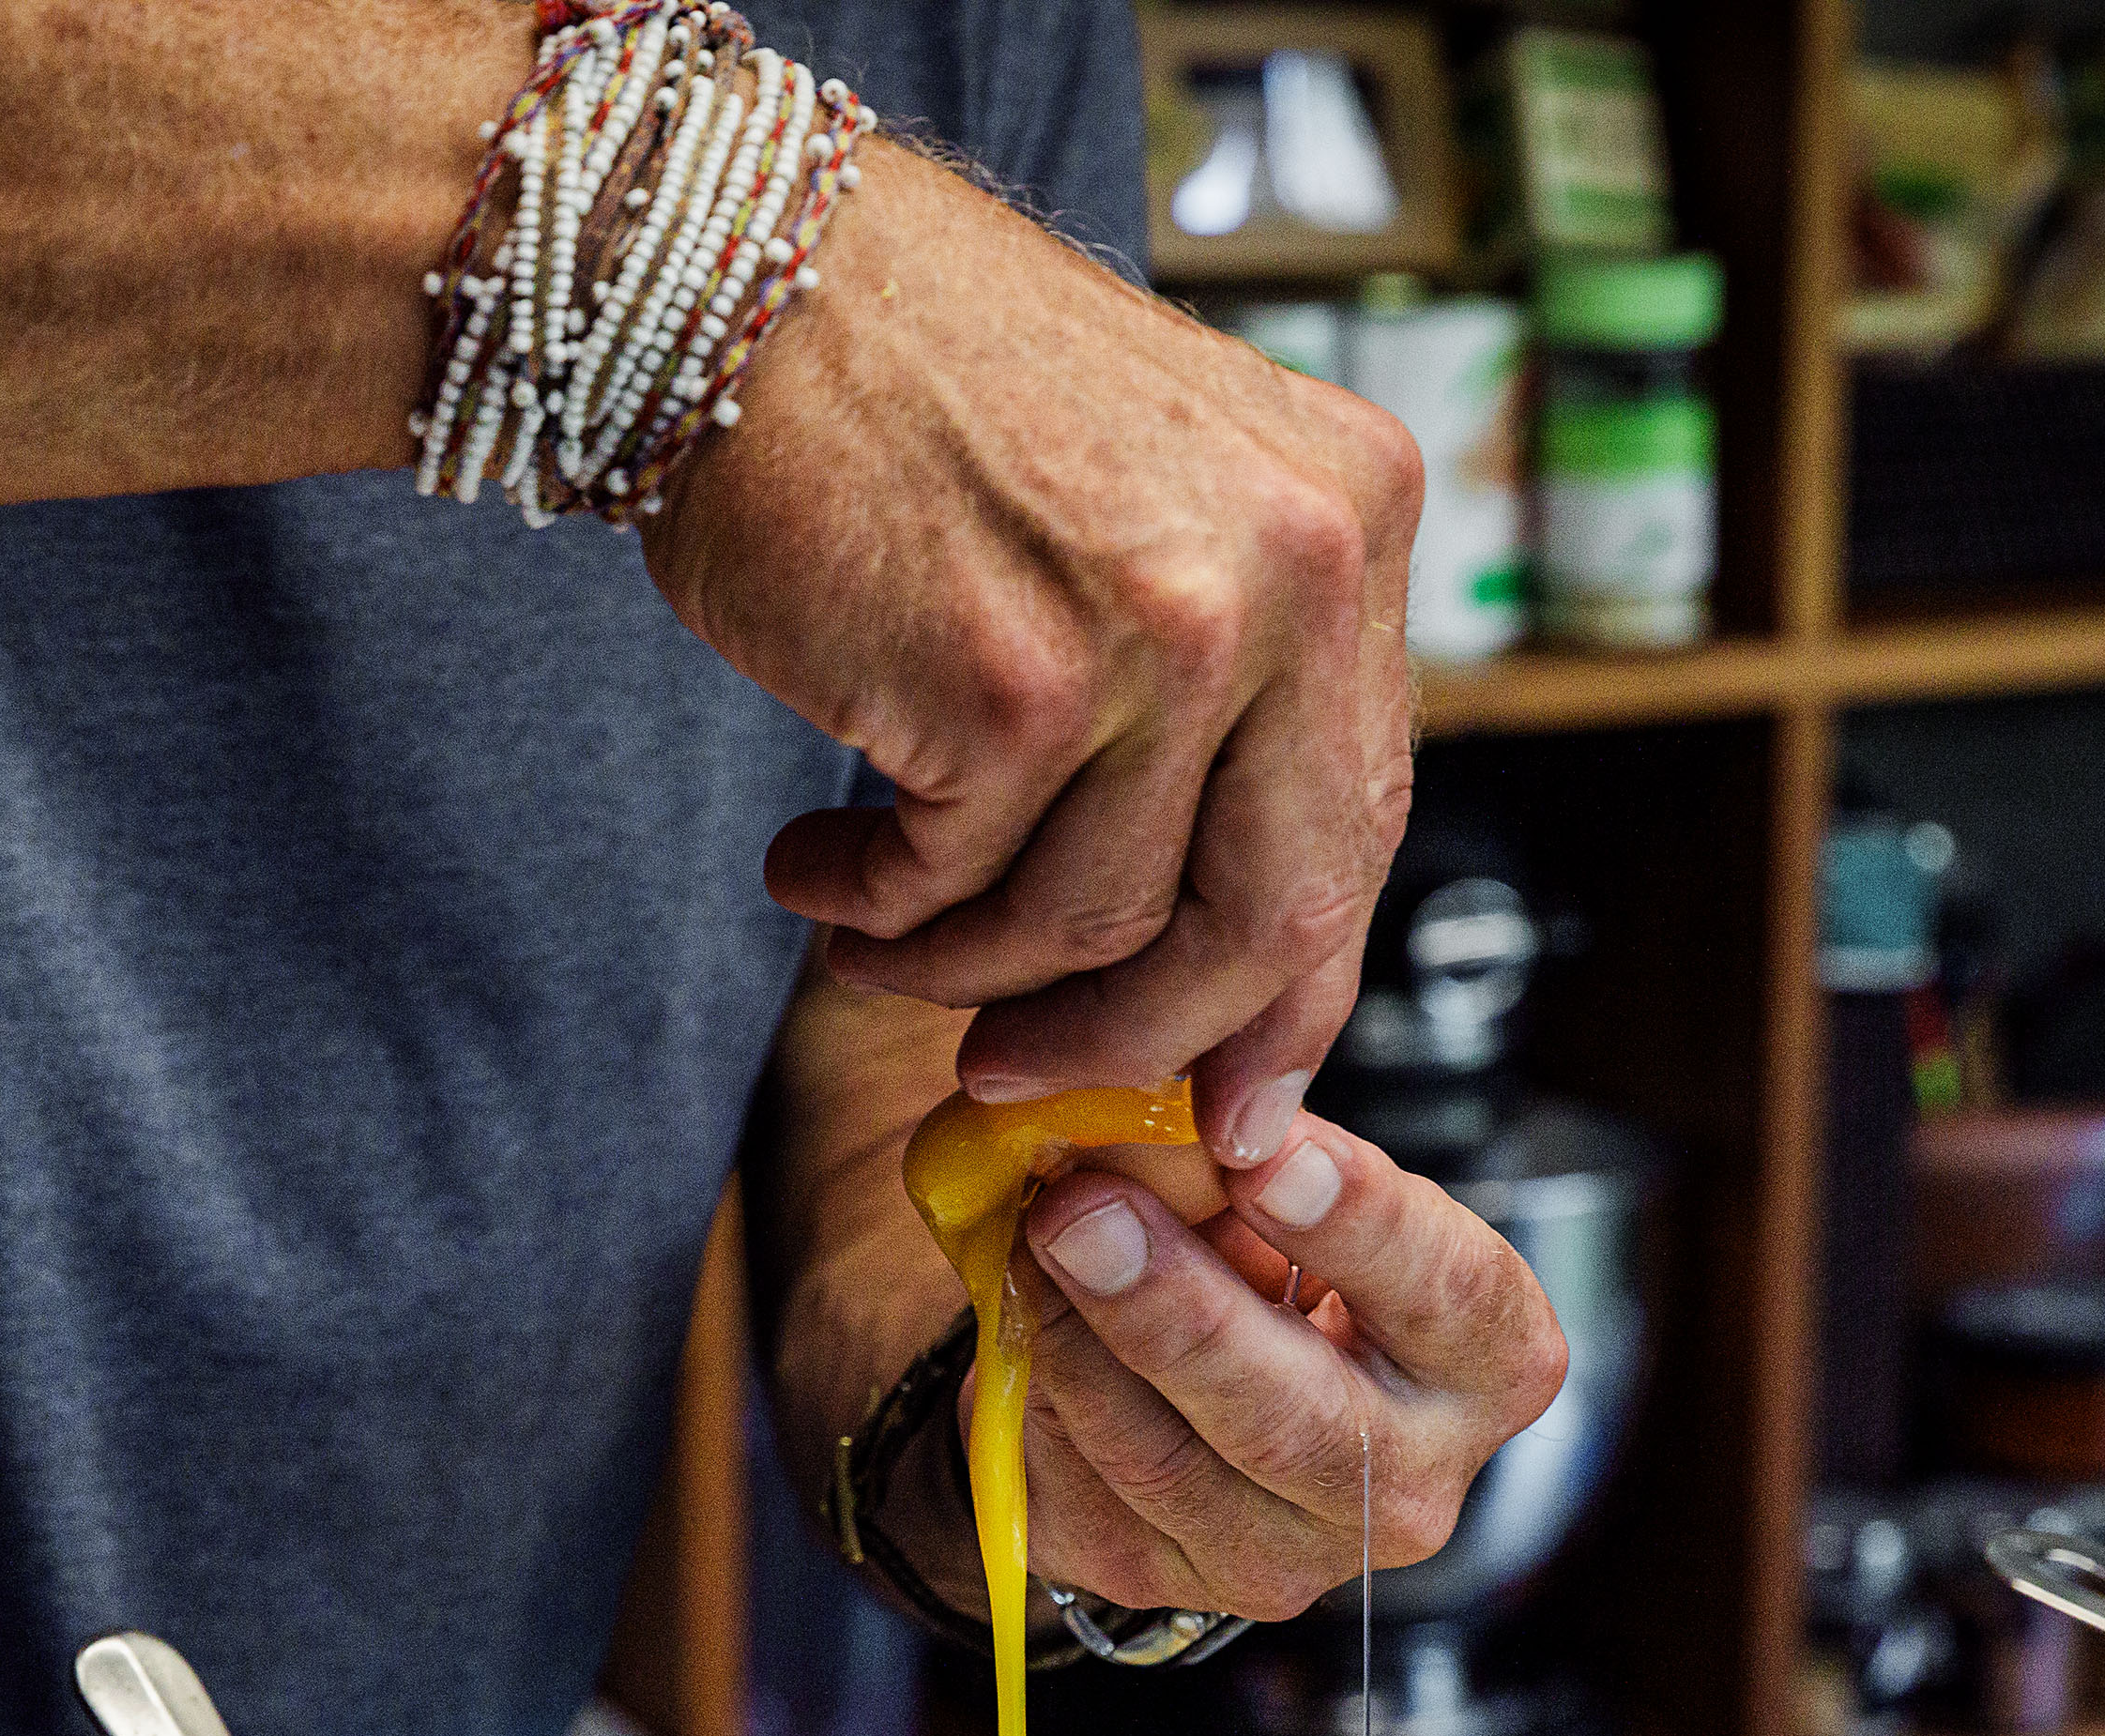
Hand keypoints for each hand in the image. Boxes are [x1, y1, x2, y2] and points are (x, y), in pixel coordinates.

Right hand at [649, 146, 1422, 1167]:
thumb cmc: (923, 396)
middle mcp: (1296, 568)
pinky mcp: (1018, 685)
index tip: (1232, 1091)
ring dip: (964, 969)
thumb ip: (1223, 693)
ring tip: (870, 937)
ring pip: (1095, 925)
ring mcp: (1166, 628)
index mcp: (1354, 519)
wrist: (747, 276)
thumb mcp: (1156, 507)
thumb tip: (1224, 956)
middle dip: (1140, 1038)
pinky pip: (957, 886)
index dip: (1289, 990)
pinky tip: (816, 870)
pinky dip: (873, 910)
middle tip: (1029, 1072)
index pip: (1357, 822)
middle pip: (1268, 914)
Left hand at [994, 1113, 1566, 1622]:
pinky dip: (1035, 1388)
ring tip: (1030, 1235)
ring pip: (1165, 1465)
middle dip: (1175, 1309)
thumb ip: (1257, 1147)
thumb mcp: (1285, 1184)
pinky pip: (1079, 1489)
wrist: (1184, 1375)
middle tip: (1082, 1209)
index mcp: (1487, 1363)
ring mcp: (1283, 1556)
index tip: (1261, 1153)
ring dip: (1073, 1340)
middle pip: (1298, 1421)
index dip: (1359, 1224)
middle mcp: (1409, 1487)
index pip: (1453, 1296)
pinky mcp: (1162, 1580)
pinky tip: (1021, 1312)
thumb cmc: (1267, 1254)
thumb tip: (1175, 1110)